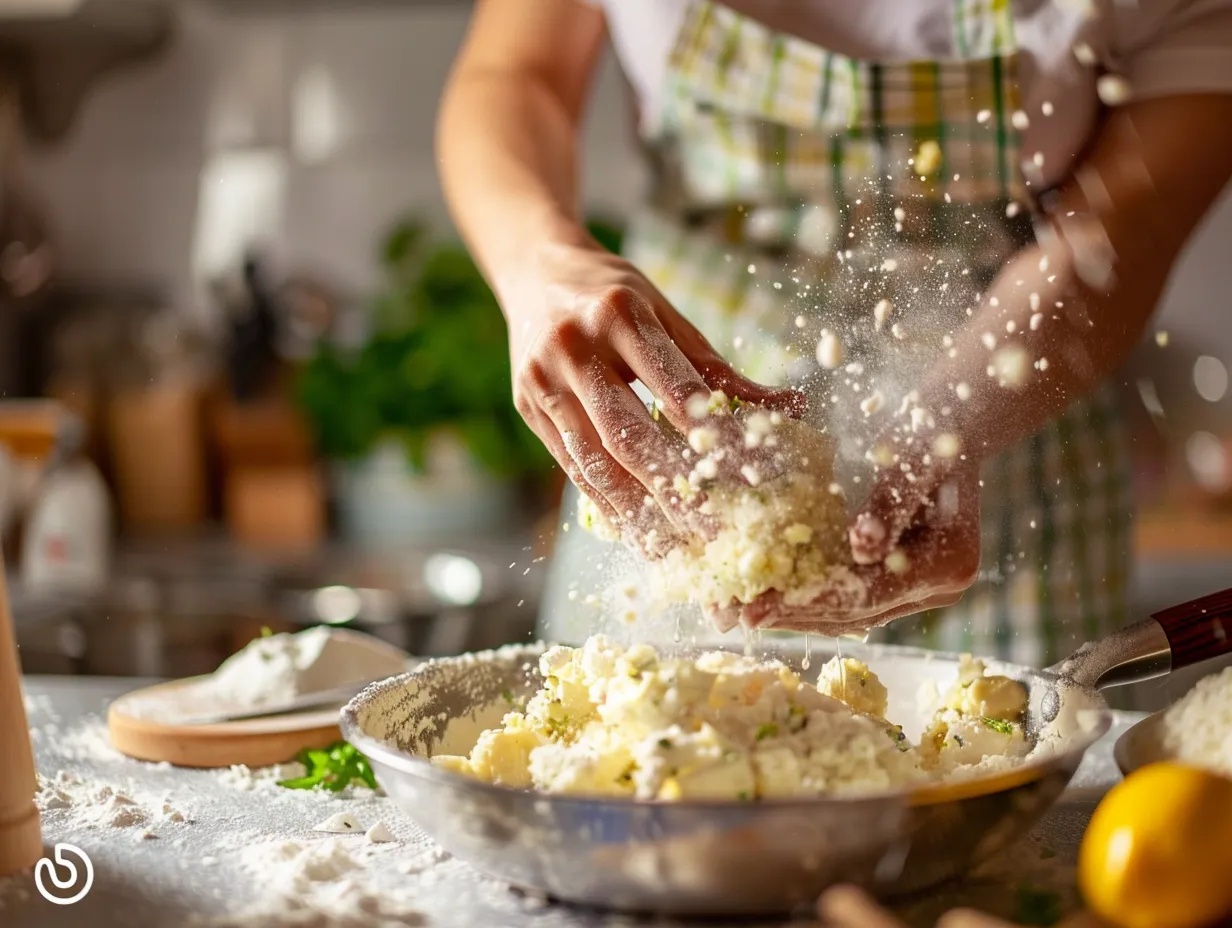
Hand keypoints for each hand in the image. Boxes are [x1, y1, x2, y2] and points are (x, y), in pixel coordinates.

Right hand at [503, 234, 801, 552]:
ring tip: (673, 551)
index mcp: (620, 314)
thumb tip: (787, 409)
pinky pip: (571, 466)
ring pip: (594, 461)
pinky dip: (604, 502)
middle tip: (714, 534)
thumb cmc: (615, 294)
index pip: (675, 390)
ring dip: (636, 514)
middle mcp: (575, 348)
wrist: (534, 270)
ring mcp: (543, 380)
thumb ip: (715, 368)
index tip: (748, 480)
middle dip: (674, 492)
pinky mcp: (527, 406)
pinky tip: (634, 531)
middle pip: (630, 435)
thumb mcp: (666, 314)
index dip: (713, 439)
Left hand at [707, 451, 979, 634]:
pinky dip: (810, 594)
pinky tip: (767, 592)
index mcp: (950, 563)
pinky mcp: (900, 580)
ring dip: (796, 612)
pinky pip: (850, 595)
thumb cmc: (929, 426)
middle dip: (793, 614)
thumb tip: (862, 549)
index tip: (758, 608)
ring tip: (741, 611)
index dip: (810, 601)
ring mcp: (922, 589)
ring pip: (851, 612)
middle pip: (858, 612)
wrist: (952, 416)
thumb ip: (888, 505)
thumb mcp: (909, 458)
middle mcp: (941, 587)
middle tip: (736, 616)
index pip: (869, 593)